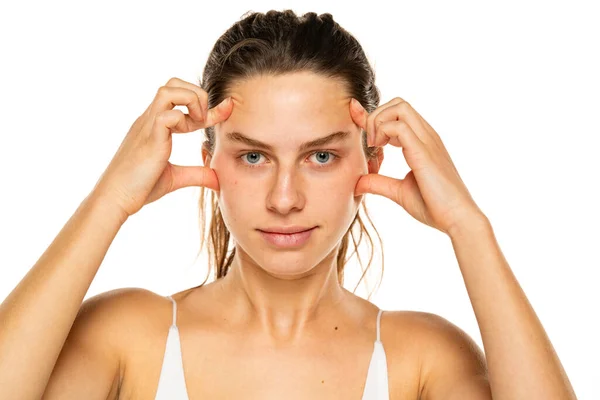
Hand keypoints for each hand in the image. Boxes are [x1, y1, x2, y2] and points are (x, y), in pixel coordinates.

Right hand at [91, 77, 232, 217]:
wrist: (116, 198)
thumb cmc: (139, 188)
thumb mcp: (175, 178)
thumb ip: (197, 174)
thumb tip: (218, 179)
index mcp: (155, 125)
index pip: (181, 100)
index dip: (207, 104)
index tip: (228, 109)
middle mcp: (150, 120)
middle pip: (173, 82)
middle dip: (197, 94)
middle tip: (206, 119)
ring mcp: (148, 125)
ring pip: (169, 90)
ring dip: (192, 100)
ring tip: (199, 122)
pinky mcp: (149, 137)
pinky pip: (168, 114)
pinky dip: (184, 119)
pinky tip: (188, 134)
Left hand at [349, 97, 485, 235]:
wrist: (457, 219)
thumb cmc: (434, 206)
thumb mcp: (399, 192)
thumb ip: (379, 183)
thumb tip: (357, 183)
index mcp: (422, 142)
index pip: (397, 113)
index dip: (373, 115)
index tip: (357, 121)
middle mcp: (426, 136)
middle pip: (398, 103)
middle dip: (376, 116)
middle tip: (370, 143)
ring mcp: (427, 141)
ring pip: (399, 107)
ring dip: (378, 122)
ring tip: (374, 146)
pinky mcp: (424, 152)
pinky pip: (399, 127)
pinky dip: (382, 133)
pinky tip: (379, 150)